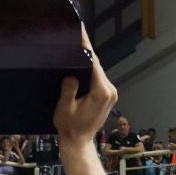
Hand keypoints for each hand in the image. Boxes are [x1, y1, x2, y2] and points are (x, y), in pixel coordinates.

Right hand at [53, 27, 118, 152]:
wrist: (78, 142)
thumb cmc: (70, 128)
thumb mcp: (65, 108)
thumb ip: (69, 90)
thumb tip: (71, 75)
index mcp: (101, 92)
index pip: (93, 63)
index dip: (86, 46)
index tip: (81, 32)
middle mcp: (109, 91)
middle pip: (97, 65)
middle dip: (86, 51)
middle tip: (77, 34)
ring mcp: (110, 93)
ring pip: (98, 71)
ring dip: (88, 61)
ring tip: (77, 45)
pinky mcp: (108, 96)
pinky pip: (98, 78)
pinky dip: (90, 71)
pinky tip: (81, 63)